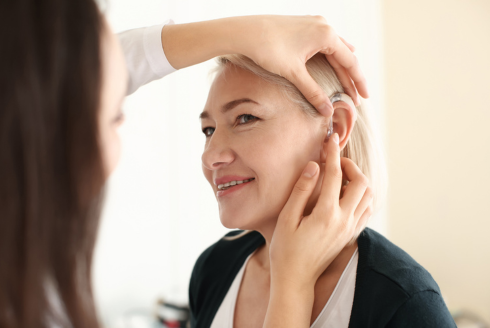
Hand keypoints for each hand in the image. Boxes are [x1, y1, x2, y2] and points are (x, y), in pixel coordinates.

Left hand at [161, 15, 367, 115]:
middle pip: (344, 55)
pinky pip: (324, 42)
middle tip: (357, 97)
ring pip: (335, 48)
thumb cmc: (268, 49)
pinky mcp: (303, 24)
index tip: (364, 98)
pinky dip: (330, 56)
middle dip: (350, 77)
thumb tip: (327, 111)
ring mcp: (313, 22)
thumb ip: (313, 92)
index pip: (350, 62)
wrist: (244, 32)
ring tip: (349, 82)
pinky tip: (332, 60)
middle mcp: (323, 25)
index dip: (358, 82)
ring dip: (341, 66)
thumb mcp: (293, 74)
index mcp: (326, 35)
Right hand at [269, 133, 372, 288]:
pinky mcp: (350, 236)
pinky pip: (366, 210)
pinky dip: (361, 196)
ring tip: (340, 177)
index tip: (330, 139)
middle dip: (350, 166)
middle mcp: (344, 221)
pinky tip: (345, 195)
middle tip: (334, 162)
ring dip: (358, 181)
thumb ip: (301, 191)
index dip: (332, 153)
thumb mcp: (286, 219)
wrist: (296, 280)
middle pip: (361, 183)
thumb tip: (313, 166)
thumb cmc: (285, 250)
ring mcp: (350, 229)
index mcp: (326, 214)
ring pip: (368, 196)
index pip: (335, 175)